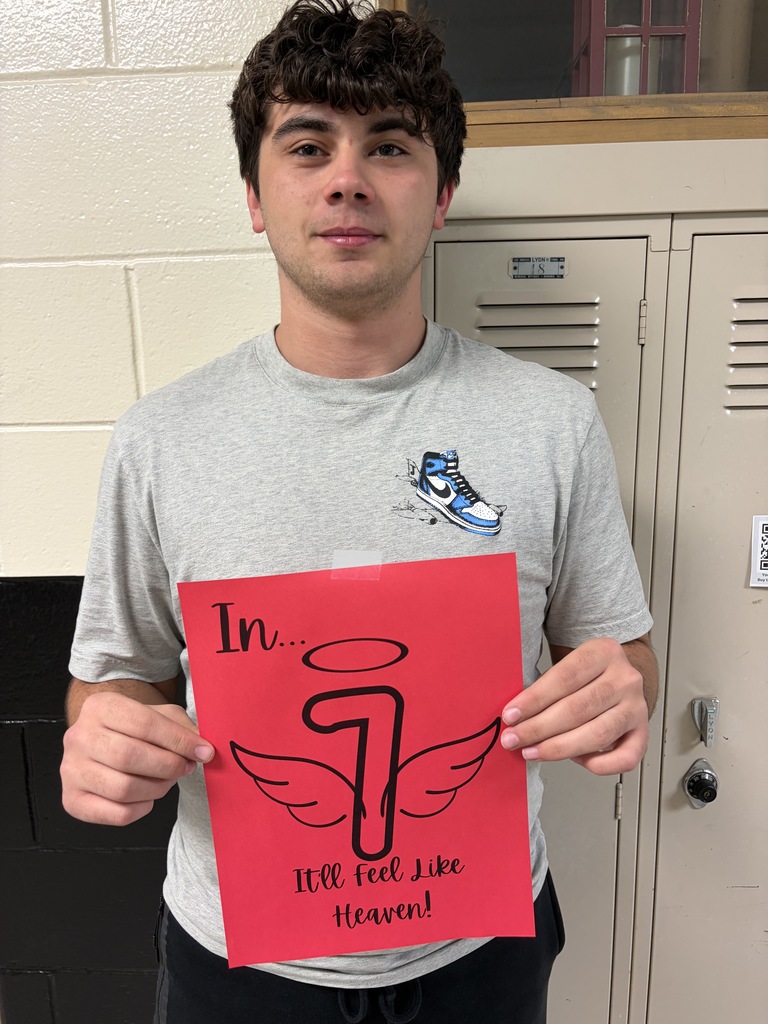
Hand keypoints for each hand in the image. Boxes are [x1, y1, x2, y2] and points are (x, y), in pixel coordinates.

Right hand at [61, 691, 213, 825]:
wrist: (103, 739)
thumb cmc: (135, 727)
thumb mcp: (160, 714)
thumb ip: (182, 728)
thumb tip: (203, 749)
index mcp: (100, 707)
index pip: (144, 724)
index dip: (179, 740)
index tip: (203, 751)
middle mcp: (78, 737)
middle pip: (129, 756)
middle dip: (168, 766)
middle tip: (185, 767)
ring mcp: (71, 770)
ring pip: (123, 788)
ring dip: (157, 788)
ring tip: (167, 780)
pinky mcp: (72, 800)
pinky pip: (116, 814)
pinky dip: (142, 808)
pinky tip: (148, 795)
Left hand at [500, 637, 650, 774]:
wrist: (620, 677)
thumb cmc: (585, 675)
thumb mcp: (568, 664)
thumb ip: (546, 685)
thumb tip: (515, 715)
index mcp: (604, 652)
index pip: (565, 677)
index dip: (534, 699)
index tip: (510, 715)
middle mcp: (625, 679)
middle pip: (578, 708)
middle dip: (539, 728)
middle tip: (513, 739)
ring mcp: (637, 707)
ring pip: (597, 734)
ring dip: (559, 748)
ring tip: (532, 751)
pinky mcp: (643, 733)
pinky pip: (624, 758)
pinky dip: (598, 765)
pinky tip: (575, 760)